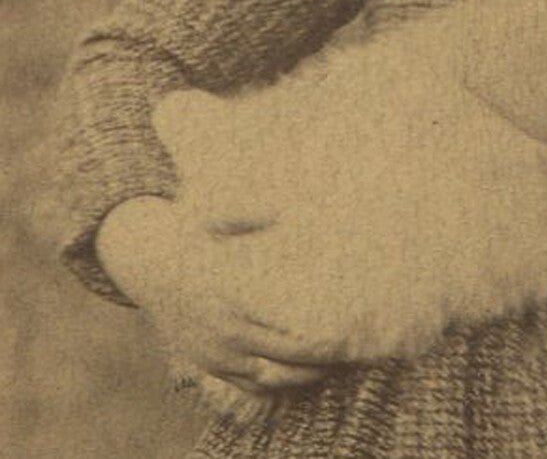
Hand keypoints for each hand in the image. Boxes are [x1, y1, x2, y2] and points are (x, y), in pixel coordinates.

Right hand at [97, 197, 344, 397]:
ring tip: (332, 364)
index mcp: (231, 297)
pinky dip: (276, 386)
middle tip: (347, 347)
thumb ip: (247, 213)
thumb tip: (281, 209)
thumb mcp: (214, 216)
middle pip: (281, 355)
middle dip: (316, 356)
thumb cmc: (192, 236)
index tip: (341, 326)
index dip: (313, 333)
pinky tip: (301, 376)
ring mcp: (216, 353)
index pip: (281, 325)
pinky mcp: (210, 365)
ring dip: (301, 376)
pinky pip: (247, 386)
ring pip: (267, 378)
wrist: (150, 265)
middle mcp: (224, 330)